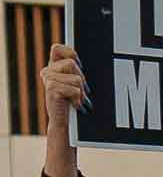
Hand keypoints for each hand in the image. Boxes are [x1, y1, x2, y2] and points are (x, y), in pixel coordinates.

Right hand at [39, 44, 83, 176]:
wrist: (70, 128)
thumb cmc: (80, 106)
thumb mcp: (81, 86)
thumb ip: (81, 72)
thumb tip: (102, 58)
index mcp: (55, 67)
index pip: (58, 48)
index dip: (70, 53)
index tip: (80, 65)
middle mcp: (48, 71)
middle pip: (72, 63)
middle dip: (82, 79)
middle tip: (82, 92)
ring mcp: (47, 80)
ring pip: (75, 77)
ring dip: (82, 90)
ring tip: (78, 100)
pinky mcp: (51, 90)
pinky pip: (74, 88)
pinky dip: (79, 98)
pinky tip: (75, 105)